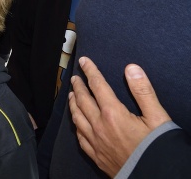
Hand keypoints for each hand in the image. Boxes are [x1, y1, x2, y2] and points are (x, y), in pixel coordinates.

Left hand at [69, 57, 171, 175]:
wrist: (155, 177)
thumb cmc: (157, 147)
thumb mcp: (157, 117)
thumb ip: (143, 92)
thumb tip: (131, 68)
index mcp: (113, 114)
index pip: (97, 86)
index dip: (90, 71)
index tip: (84, 61)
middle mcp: (99, 126)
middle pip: (83, 100)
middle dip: (78, 86)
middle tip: (75, 77)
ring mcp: (95, 142)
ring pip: (77, 118)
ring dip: (73, 104)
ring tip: (71, 95)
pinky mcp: (95, 155)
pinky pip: (79, 136)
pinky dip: (76, 124)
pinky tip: (76, 122)